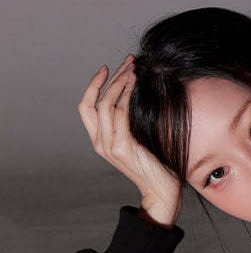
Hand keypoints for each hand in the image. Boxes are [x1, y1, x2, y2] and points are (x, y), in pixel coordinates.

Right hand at [78, 55, 183, 218]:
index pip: (85, 106)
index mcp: (99, 139)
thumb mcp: (138, 138)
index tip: (109, 67)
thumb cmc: (155, 163)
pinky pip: (120, 114)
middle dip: (110, 78)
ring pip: (106, 104)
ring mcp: (108, 145)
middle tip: (128, 62)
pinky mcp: (121, 147)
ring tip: (134, 68)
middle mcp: (99, 142)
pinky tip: (137, 84)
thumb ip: (130, 121)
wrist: (162, 190)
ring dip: (120, 82)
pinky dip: (126, 95)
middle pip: (92, 101)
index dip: (93, 84)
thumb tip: (137, 92)